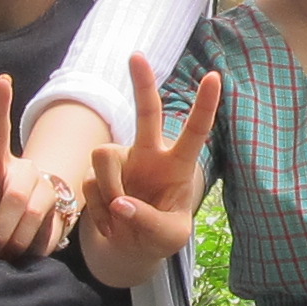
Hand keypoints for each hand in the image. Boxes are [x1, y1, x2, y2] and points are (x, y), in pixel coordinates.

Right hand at [83, 57, 219, 274]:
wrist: (130, 250)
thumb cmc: (159, 237)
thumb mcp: (169, 237)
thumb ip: (149, 221)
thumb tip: (120, 204)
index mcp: (177, 165)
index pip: (195, 132)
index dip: (205, 106)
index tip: (214, 76)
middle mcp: (148, 154)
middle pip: (146, 112)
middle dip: (142, 84)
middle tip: (137, 55)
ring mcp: (120, 162)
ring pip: (104, 156)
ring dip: (109, 189)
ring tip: (120, 218)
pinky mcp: (95, 174)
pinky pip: (91, 185)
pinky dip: (100, 211)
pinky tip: (111, 225)